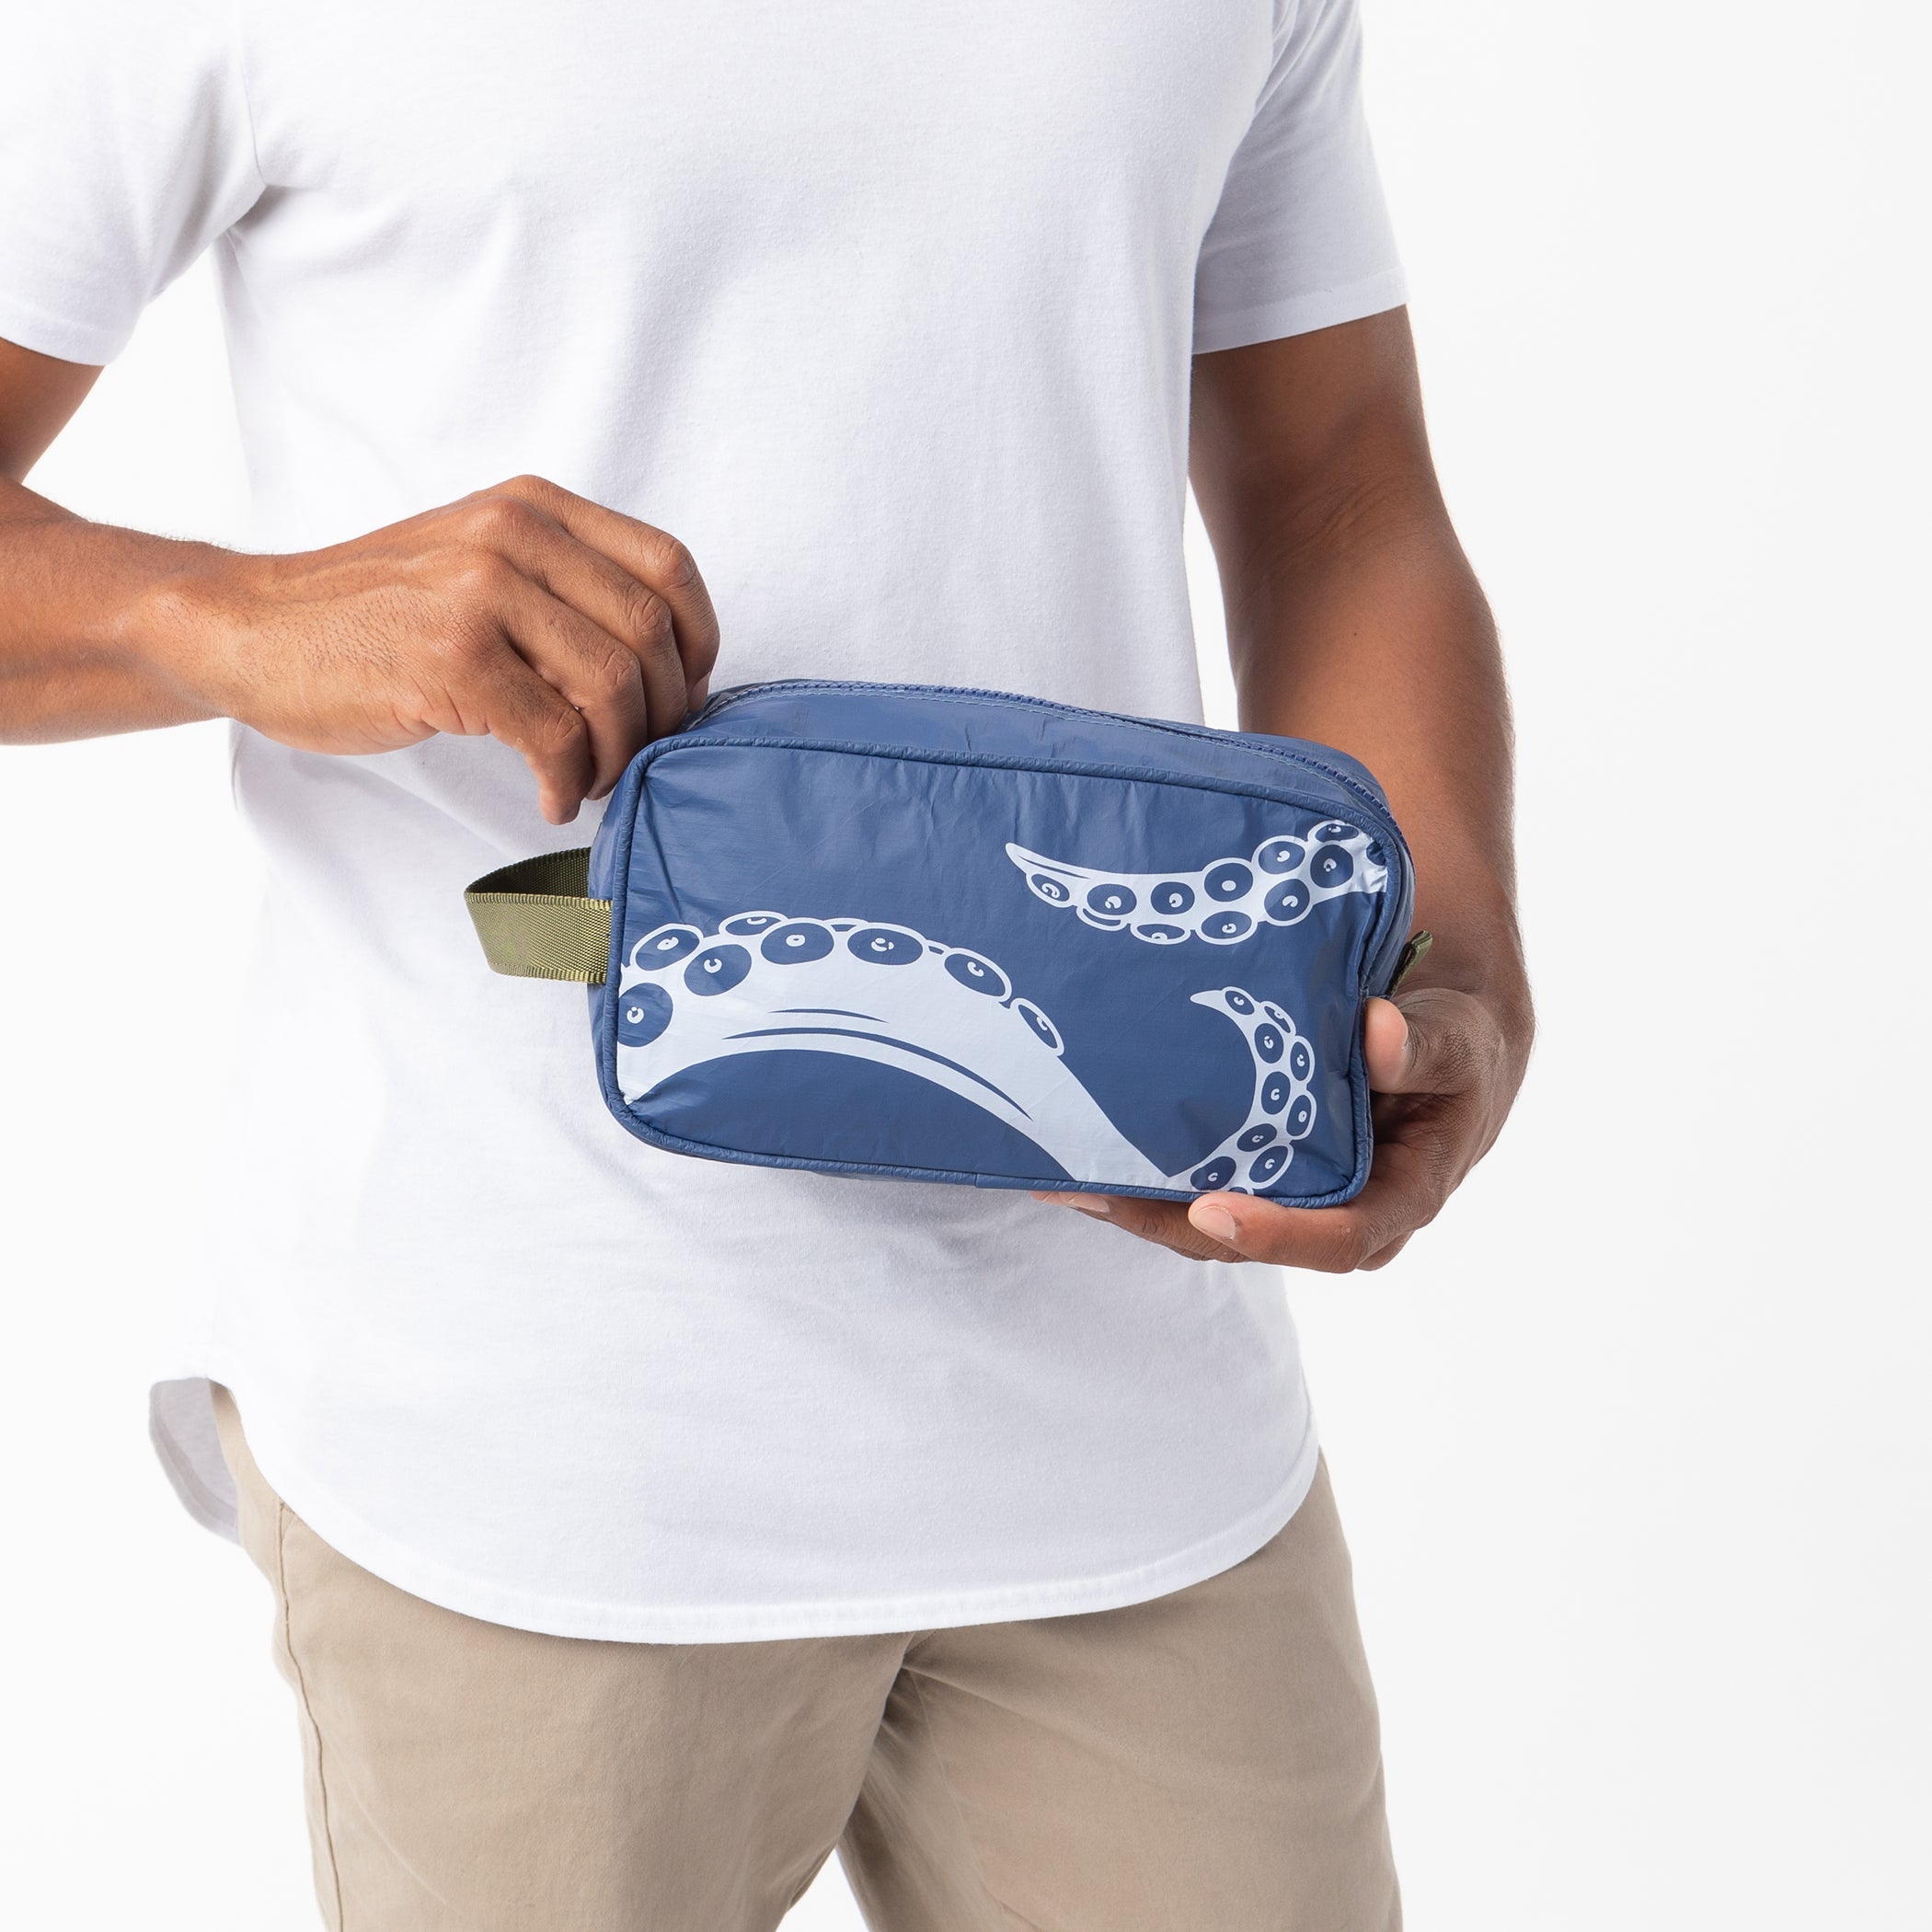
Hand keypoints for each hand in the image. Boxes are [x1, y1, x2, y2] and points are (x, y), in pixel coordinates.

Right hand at [150, 474, 718, 823]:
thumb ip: (562, 591)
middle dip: (663, 715)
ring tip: (589, 782)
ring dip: (618, 756)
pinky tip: (552, 798)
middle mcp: (514, 535)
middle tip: (638, 758)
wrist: (255, 628)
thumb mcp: (478, 563)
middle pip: (652, 634)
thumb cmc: (374, 614)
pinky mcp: (451, 659)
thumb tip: (665, 669)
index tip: (682, 697)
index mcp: (534, 508)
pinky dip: (569, 782)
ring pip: (613, 686)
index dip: (698, 645)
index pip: (669, 567)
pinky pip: (556, 735)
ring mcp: (481, 592)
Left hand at [1035, 982, 1530, 1269]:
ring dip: (1134, 1202)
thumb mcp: (1461, 1039)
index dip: (1275, 1232)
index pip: (1338, 1239)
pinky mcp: (1257, 1168)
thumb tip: (1379, 1036)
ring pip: (1206, 1219)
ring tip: (1061, 1174)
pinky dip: (1141, 1169)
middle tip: (1090, 1188)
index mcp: (1399, 1196)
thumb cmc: (1460, 1040)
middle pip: (1245, 1237)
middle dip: (1164, 1221)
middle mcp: (1337, 1212)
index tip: (1212, 1209)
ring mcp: (1291, 1195)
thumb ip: (1426, 1046)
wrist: (1443, 1027)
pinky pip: (1195, 1180)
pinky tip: (1082, 1146)